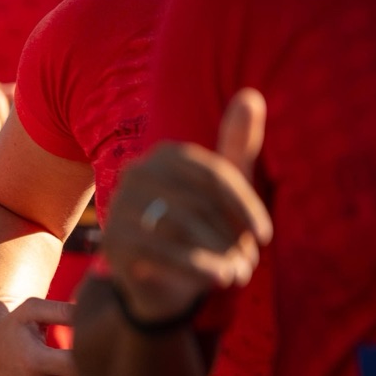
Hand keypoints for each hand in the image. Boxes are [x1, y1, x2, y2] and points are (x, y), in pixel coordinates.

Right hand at [103, 89, 270, 320]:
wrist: (156, 280)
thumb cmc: (198, 229)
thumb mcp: (222, 191)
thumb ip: (238, 146)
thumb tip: (251, 95)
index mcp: (166, 155)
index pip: (213, 173)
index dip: (243, 206)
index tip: (264, 237)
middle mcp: (136, 173)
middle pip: (197, 200)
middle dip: (229, 236)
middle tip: (248, 264)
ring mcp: (119, 206)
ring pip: (179, 223)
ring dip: (215, 253)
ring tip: (236, 275)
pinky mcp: (112, 240)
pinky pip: (159, 250)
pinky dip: (195, 266)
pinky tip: (215, 280)